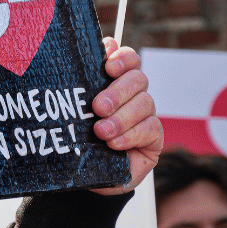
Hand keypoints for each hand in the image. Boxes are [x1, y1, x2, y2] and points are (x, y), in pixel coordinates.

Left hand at [90, 37, 162, 195]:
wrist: (82, 175)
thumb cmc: (77, 139)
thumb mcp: (73, 112)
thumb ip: (81, 84)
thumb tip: (96, 52)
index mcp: (115, 83)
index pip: (129, 60)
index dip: (123, 58)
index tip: (108, 67)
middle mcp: (133, 96)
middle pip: (138, 79)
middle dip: (118, 92)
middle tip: (98, 107)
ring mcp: (145, 116)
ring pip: (145, 103)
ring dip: (121, 118)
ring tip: (101, 132)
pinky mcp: (153, 138)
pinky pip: (150, 129)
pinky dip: (131, 135)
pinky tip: (115, 143)